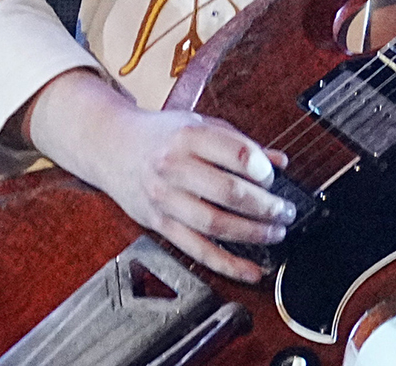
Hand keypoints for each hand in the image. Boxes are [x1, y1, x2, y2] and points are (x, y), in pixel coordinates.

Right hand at [24, 68, 292, 282]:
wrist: (110, 144)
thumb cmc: (160, 135)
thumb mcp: (199, 125)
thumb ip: (239, 143)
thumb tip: (280, 162)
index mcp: (188, 136)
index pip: (235, 153)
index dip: (263, 169)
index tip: (274, 177)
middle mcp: (174, 167)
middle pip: (229, 192)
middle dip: (266, 206)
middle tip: (285, 212)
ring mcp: (165, 198)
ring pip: (215, 224)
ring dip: (253, 234)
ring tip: (275, 233)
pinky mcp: (159, 223)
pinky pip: (197, 249)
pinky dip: (228, 264)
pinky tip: (251, 270)